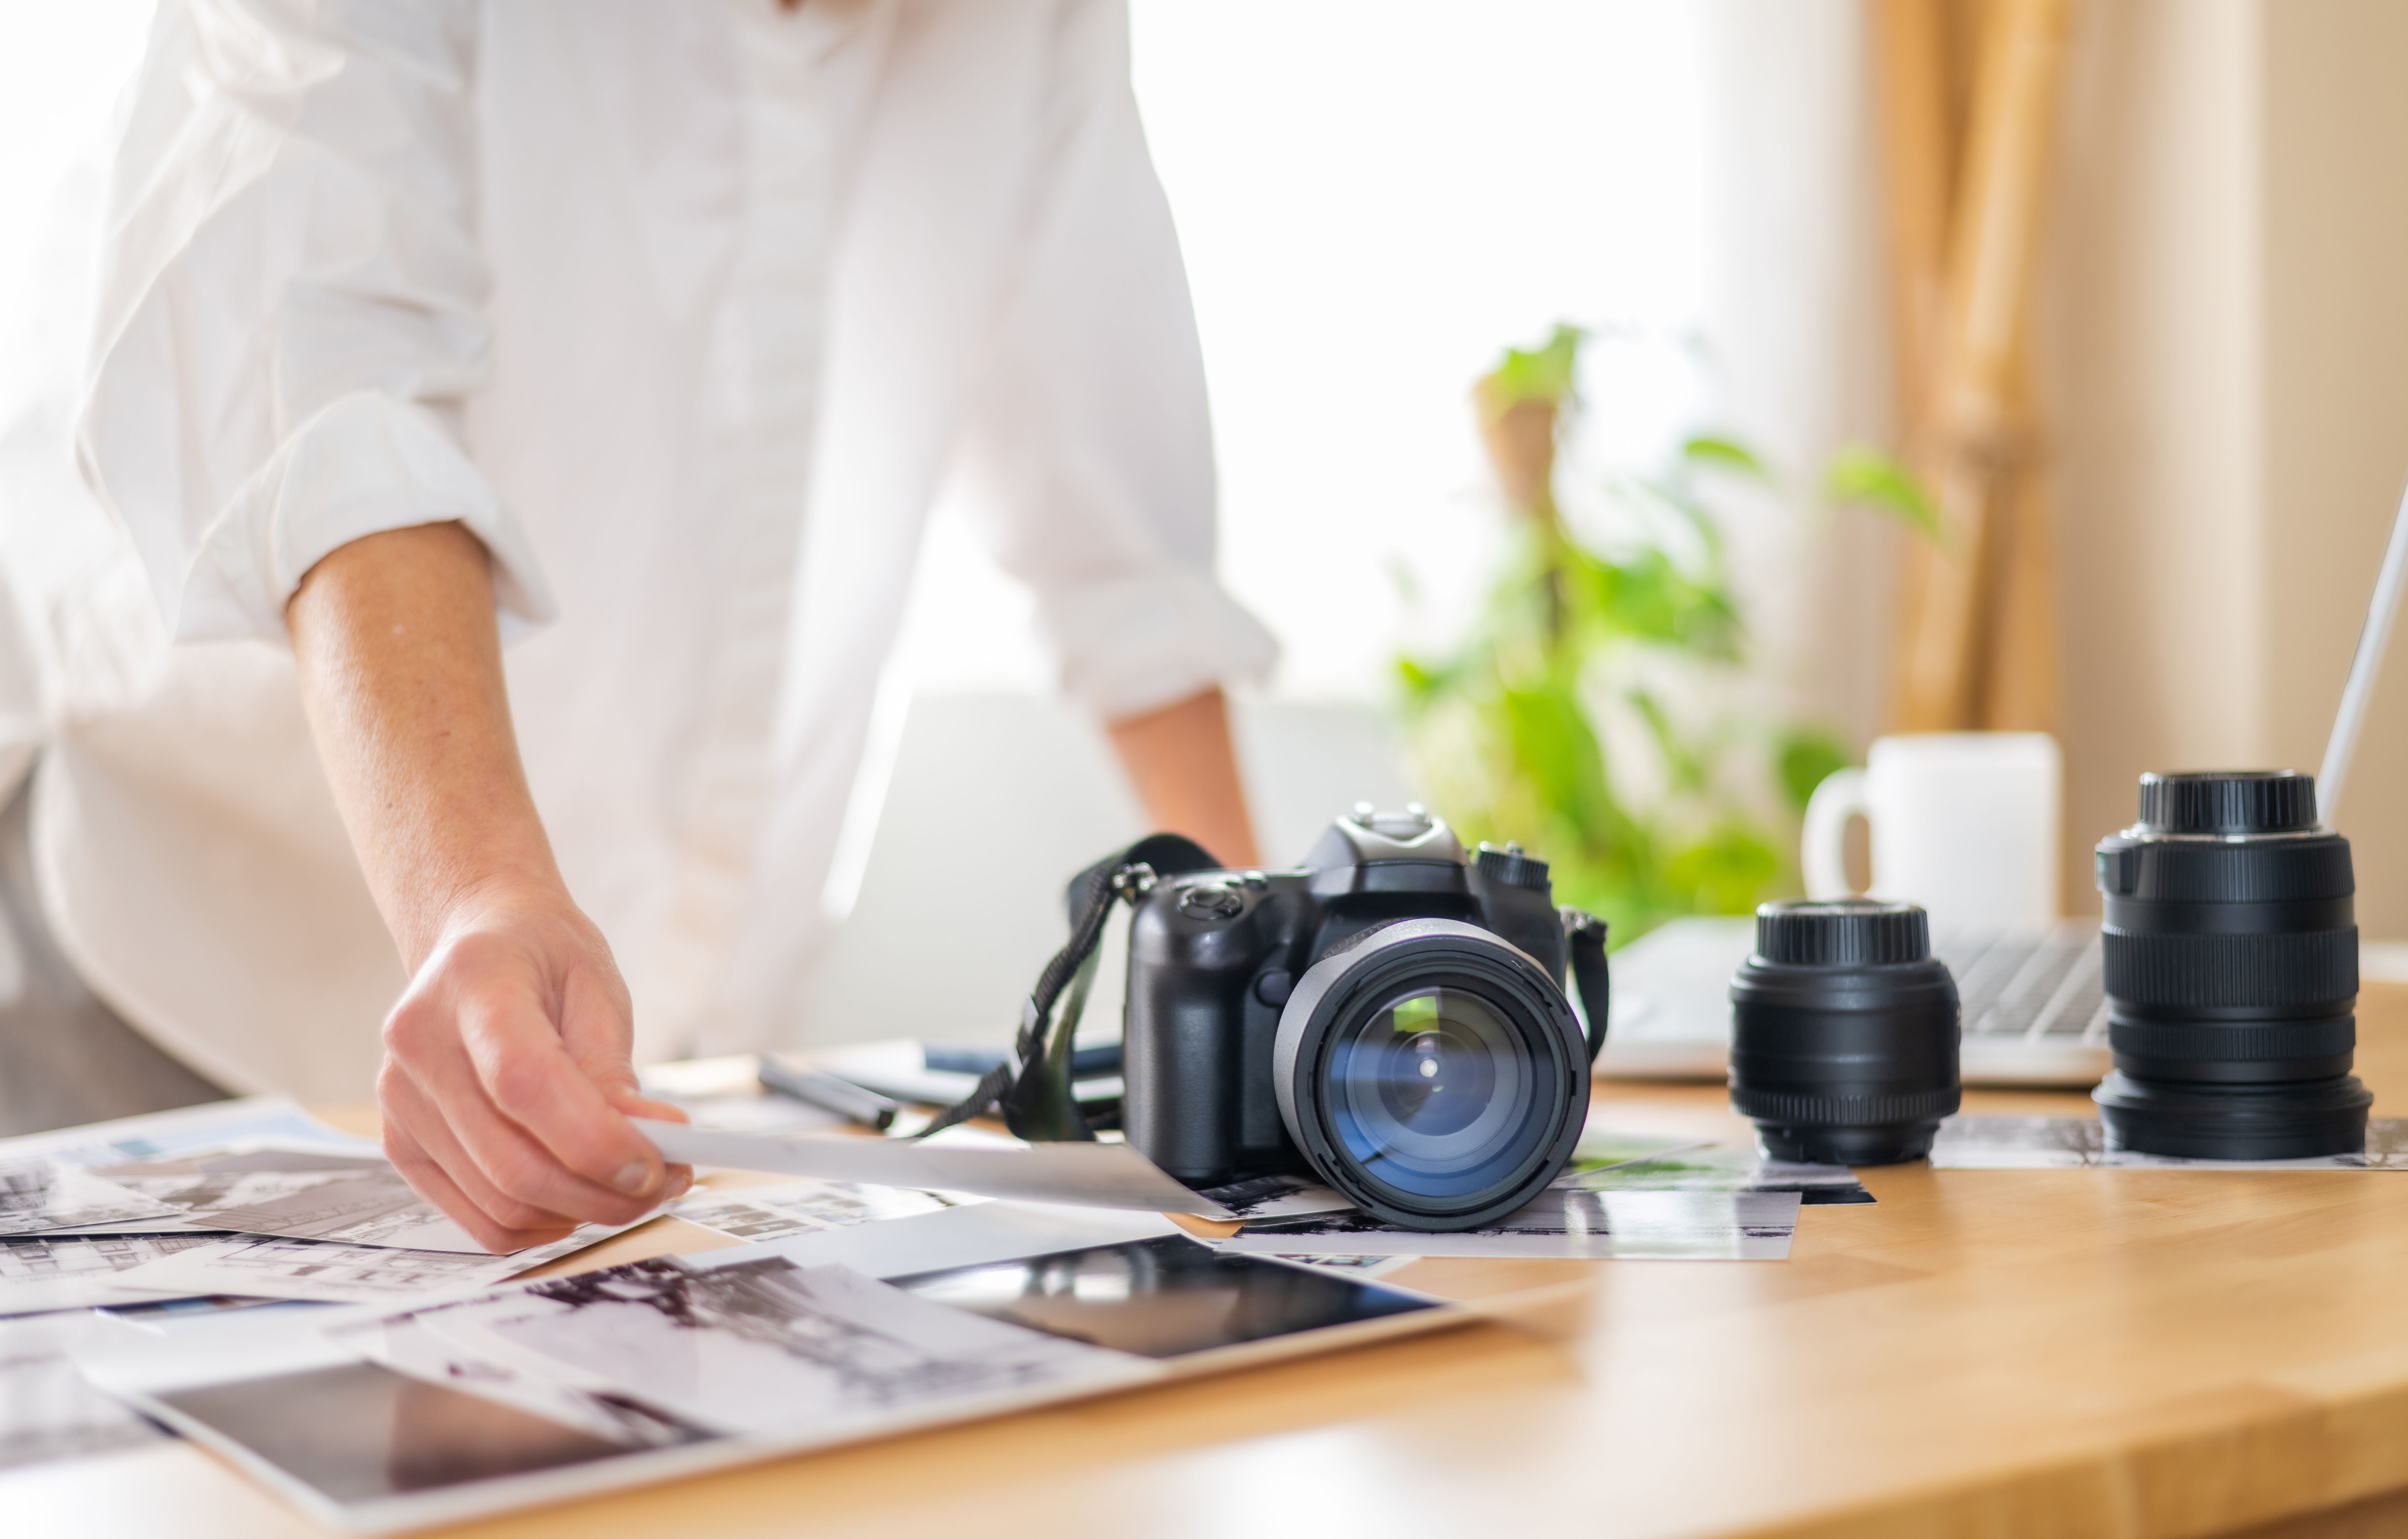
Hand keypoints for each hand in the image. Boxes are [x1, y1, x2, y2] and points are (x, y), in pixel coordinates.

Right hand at [377, 882, 691, 1252]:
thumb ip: (615, 1071)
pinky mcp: (402, 1143)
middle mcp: (420, 1044)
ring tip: (630, 1187)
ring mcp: (401, 1101)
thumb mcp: (595, 988)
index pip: (524, 1082)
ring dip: (579, 1212)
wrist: (477, 944)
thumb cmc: (542, 959)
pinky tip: (578, 1197)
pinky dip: (539, 1223)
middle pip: (511, 1160)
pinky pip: (477, 1218)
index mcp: (472, 984)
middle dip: (602, 1192)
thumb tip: (655, 1142)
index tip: (659, 1164)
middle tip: (664, 1182)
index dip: (595, 1140)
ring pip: (498, 1202)